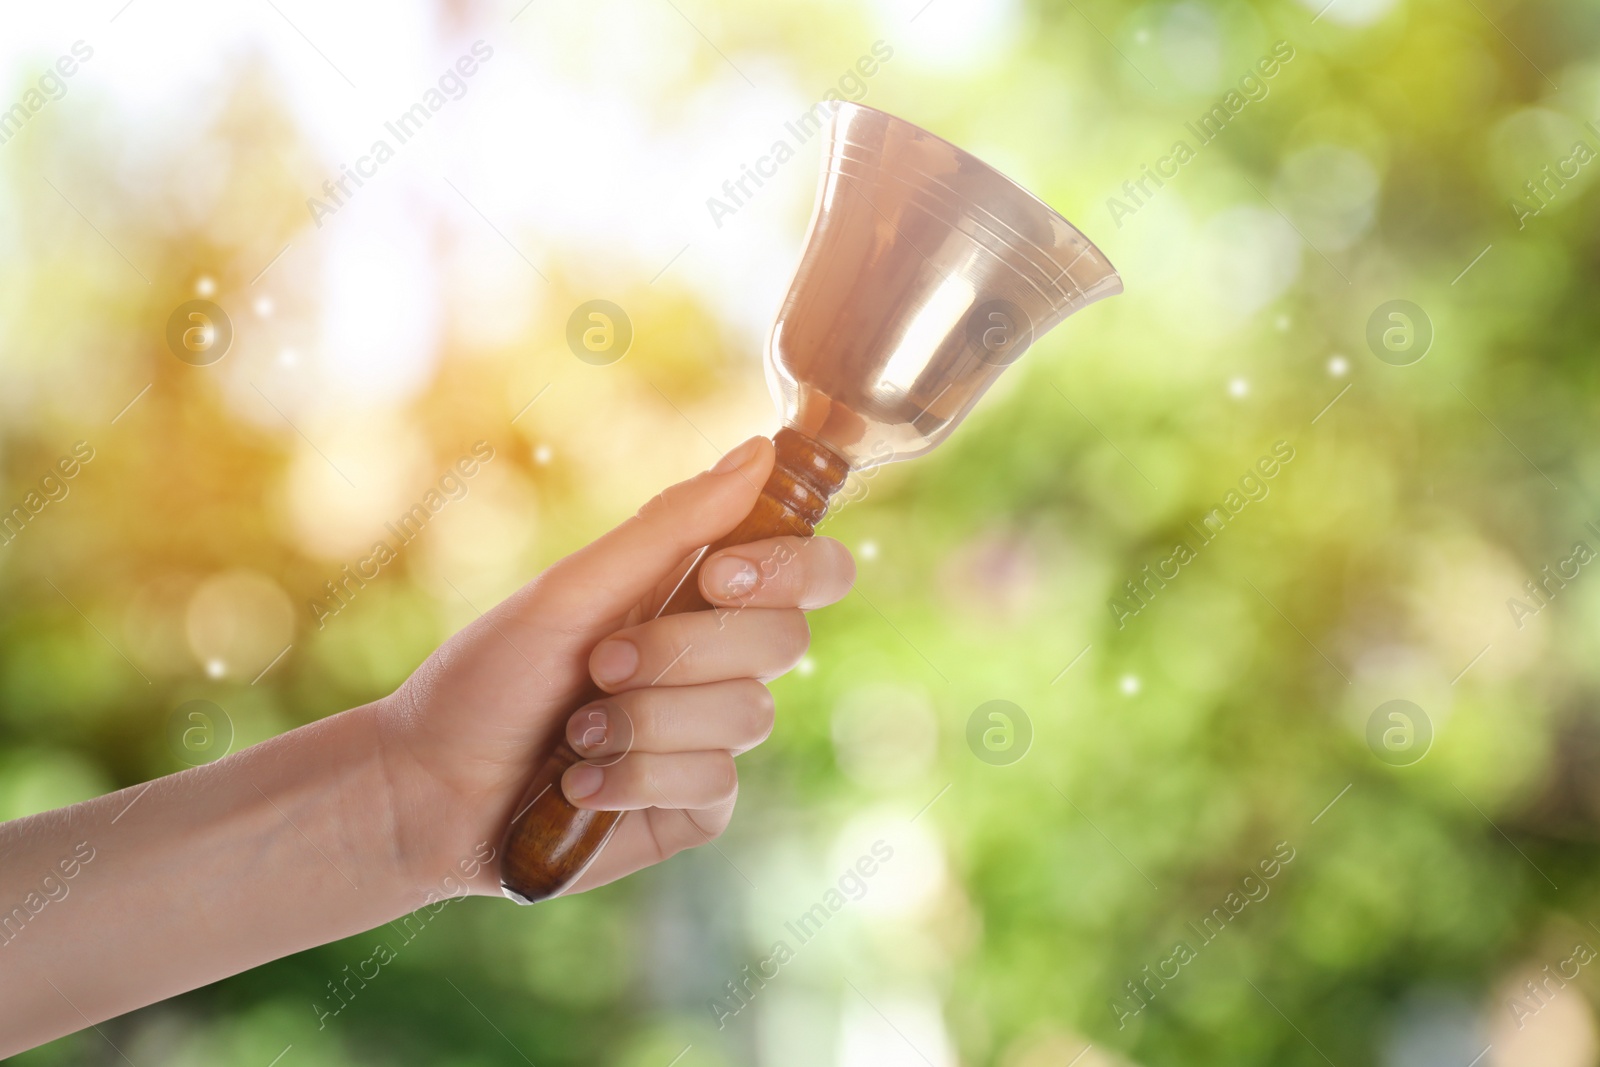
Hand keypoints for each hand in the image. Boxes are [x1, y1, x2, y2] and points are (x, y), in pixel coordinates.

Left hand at [376, 436, 855, 897]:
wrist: (427, 789)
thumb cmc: (488, 677)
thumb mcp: (573, 590)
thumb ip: (672, 527)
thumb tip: (762, 451)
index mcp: (699, 596)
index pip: (810, 570)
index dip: (792, 568)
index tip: (717, 577)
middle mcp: (719, 662)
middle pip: (786, 640)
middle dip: (682, 652)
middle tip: (601, 663)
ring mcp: (712, 736)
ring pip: (747, 715)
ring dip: (644, 721)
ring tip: (576, 733)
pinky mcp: (697, 805)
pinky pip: (715, 780)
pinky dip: (636, 776)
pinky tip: (581, 785)